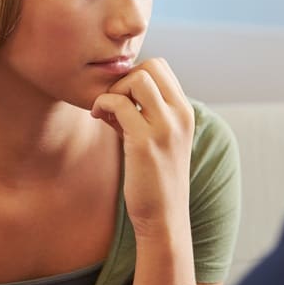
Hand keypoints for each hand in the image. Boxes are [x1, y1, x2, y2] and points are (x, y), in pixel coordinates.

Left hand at [92, 58, 199, 284]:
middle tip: (113, 102)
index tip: (123, 98)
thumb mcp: (158, 140)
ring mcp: (164, 128)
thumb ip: (144, 113)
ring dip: (114, 89)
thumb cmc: (156, 179)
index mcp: (185, 111)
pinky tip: (98, 119)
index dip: (136, 74)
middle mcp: (180, 115)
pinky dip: (102, 104)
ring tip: (105, 112)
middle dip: (125, 78)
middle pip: (151, 66)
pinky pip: (118, 103)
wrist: (164, 219)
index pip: (161, 67)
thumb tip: (116, 93)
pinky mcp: (144, 143)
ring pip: (137, 78)